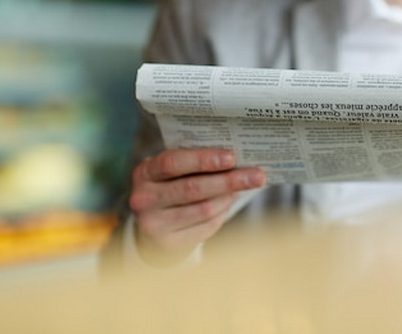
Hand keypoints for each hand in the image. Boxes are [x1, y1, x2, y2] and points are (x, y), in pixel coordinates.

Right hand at [129, 148, 265, 265]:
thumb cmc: (172, 184)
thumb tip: (238, 159)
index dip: (203, 160)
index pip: (172, 163)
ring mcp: (154, 224)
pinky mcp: (169, 243)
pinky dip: (222, 212)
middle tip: (257, 175)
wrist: (154, 223)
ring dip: (229, 197)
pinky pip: (206, 226)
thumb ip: (196, 163)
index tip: (231, 157)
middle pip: (192, 188)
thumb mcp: (174, 170)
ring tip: (245, 186)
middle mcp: (144, 199)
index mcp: (145, 172)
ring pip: (203, 209)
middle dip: (229, 180)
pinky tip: (229, 202)